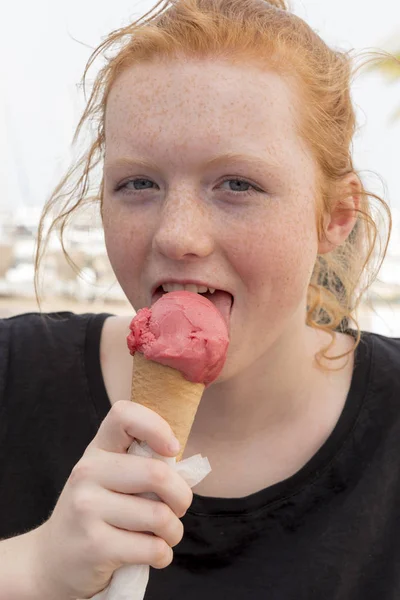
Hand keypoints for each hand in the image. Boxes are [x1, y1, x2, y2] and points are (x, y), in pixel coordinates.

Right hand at [33, 400, 192, 599]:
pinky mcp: (95, 546)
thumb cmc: (96, 513)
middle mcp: (87, 473)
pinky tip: (154, 554)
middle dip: (182, 497)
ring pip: (160, 516)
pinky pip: (153, 549)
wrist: (51, 562)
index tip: (171, 450)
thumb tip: (184, 472)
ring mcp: (87, 509)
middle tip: (177, 509)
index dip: (156, 426)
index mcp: (97, 450)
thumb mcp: (109, 479)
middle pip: (157, 473)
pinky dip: (164, 555)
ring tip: (165, 535)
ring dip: (174, 531)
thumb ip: (141, 466)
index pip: (124, 415)